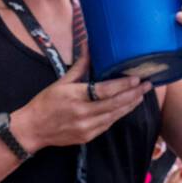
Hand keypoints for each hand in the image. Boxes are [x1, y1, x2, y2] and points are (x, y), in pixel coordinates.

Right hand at [11, 50, 152, 151]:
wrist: (33, 129)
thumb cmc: (45, 103)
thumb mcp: (60, 82)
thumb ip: (79, 66)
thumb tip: (88, 45)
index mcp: (75, 97)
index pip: (105, 91)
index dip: (123, 85)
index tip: (137, 79)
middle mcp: (82, 113)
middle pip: (115, 104)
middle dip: (133, 94)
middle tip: (148, 85)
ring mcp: (86, 127)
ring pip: (115, 116)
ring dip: (130, 105)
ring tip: (141, 95)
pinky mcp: (87, 137)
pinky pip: (108, 125)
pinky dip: (118, 115)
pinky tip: (126, 107)